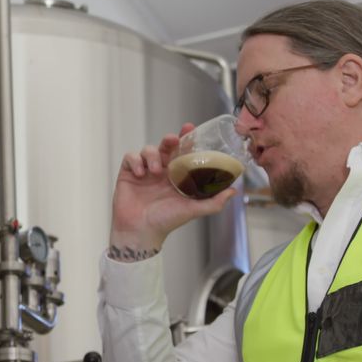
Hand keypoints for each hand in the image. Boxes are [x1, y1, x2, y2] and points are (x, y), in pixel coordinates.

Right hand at [109, 123, 236, 259]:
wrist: (141, 232)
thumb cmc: (166, 222)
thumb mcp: (192, 210)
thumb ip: (213, 202)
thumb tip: (233, 191)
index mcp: (176, 176)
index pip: (183, 152)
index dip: (186, 139)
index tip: (191, 129)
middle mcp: (161, 171)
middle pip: (166, 146)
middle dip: (170, 139)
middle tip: (173, 139)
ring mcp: (144, 171)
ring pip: (148, 150)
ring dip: (152, 155)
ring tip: (154, 171)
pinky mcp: (128, 174)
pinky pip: (130, 158)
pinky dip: (135, 161)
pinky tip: (140, 174)